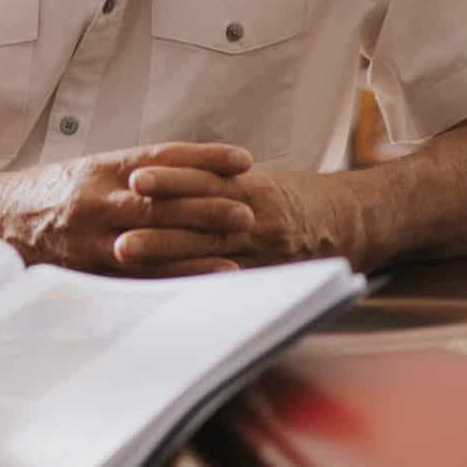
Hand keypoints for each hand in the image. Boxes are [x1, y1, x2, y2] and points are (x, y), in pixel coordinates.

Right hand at [0, 142, 256, 274]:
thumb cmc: (46, 194)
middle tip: (248, 207)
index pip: (160, 157)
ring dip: (202, 238)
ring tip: (240, 237)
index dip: (204, 158)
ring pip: (155, 236)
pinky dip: (182, 272)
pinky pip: (142, 272)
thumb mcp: (86, 172)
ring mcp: (92, 235)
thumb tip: (187, 173)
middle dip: (210, 202)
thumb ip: (130, 173)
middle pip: (163, 198)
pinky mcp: (89, 267)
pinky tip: (213, 272)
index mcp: (98, 168)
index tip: (242, 159)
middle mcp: (96, 198)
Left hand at [127, 167, 357, 269]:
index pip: (204, 177)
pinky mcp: (271, 274)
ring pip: (210, 250)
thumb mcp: (252, 179)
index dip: (170, 178)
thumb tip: (144, 178)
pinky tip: (169, 289)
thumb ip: (208, 178)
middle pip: (202, 217)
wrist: (348, 218)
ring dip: (167, 255)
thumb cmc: (288, 196)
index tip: (134, 178)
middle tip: (119, 232)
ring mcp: (265, 248)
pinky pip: (231, 280)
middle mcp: (256, 215)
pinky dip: (198, 282)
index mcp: (248, 184)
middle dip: (158, 225)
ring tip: (127, 254)